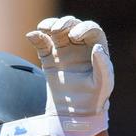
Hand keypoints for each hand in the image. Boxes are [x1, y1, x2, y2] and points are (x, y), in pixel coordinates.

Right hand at [0, 16, 113, 135]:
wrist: (75, 113)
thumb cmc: (94, 98)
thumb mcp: (104, 84)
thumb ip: (104, 66)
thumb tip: (97, 47)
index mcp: (95, 48)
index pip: (91, 30)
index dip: (83, 28)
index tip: (75, 36)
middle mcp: (80, 46)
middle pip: (72, 25)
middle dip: (65, 23)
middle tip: (57, 29)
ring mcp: (63, 51)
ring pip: (56, 31)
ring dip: (49, 25)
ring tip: (43, 27)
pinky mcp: (49, 59)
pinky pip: (42, 44)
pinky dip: (37, 37)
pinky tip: (31, 35)